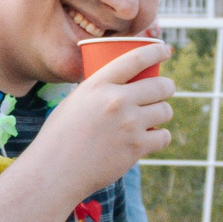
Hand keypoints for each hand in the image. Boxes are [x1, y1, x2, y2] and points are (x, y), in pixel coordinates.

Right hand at [28, 42, 174, 196]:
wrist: (55, 171)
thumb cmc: (59, 137)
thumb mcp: (74, 102)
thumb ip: (97, 91)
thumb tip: (118, 84)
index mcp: (98, 85)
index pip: (136, 58)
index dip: (156, 51)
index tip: (166, 50)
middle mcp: (116, 101)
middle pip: (160, 86)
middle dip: (167, 87)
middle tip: (165, 90)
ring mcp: (128, 124)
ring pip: (165, 110)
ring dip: (163, 113)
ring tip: (154, 117)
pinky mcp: (136, 147)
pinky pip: (164, 136)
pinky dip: (160, 137)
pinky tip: (151, 138)